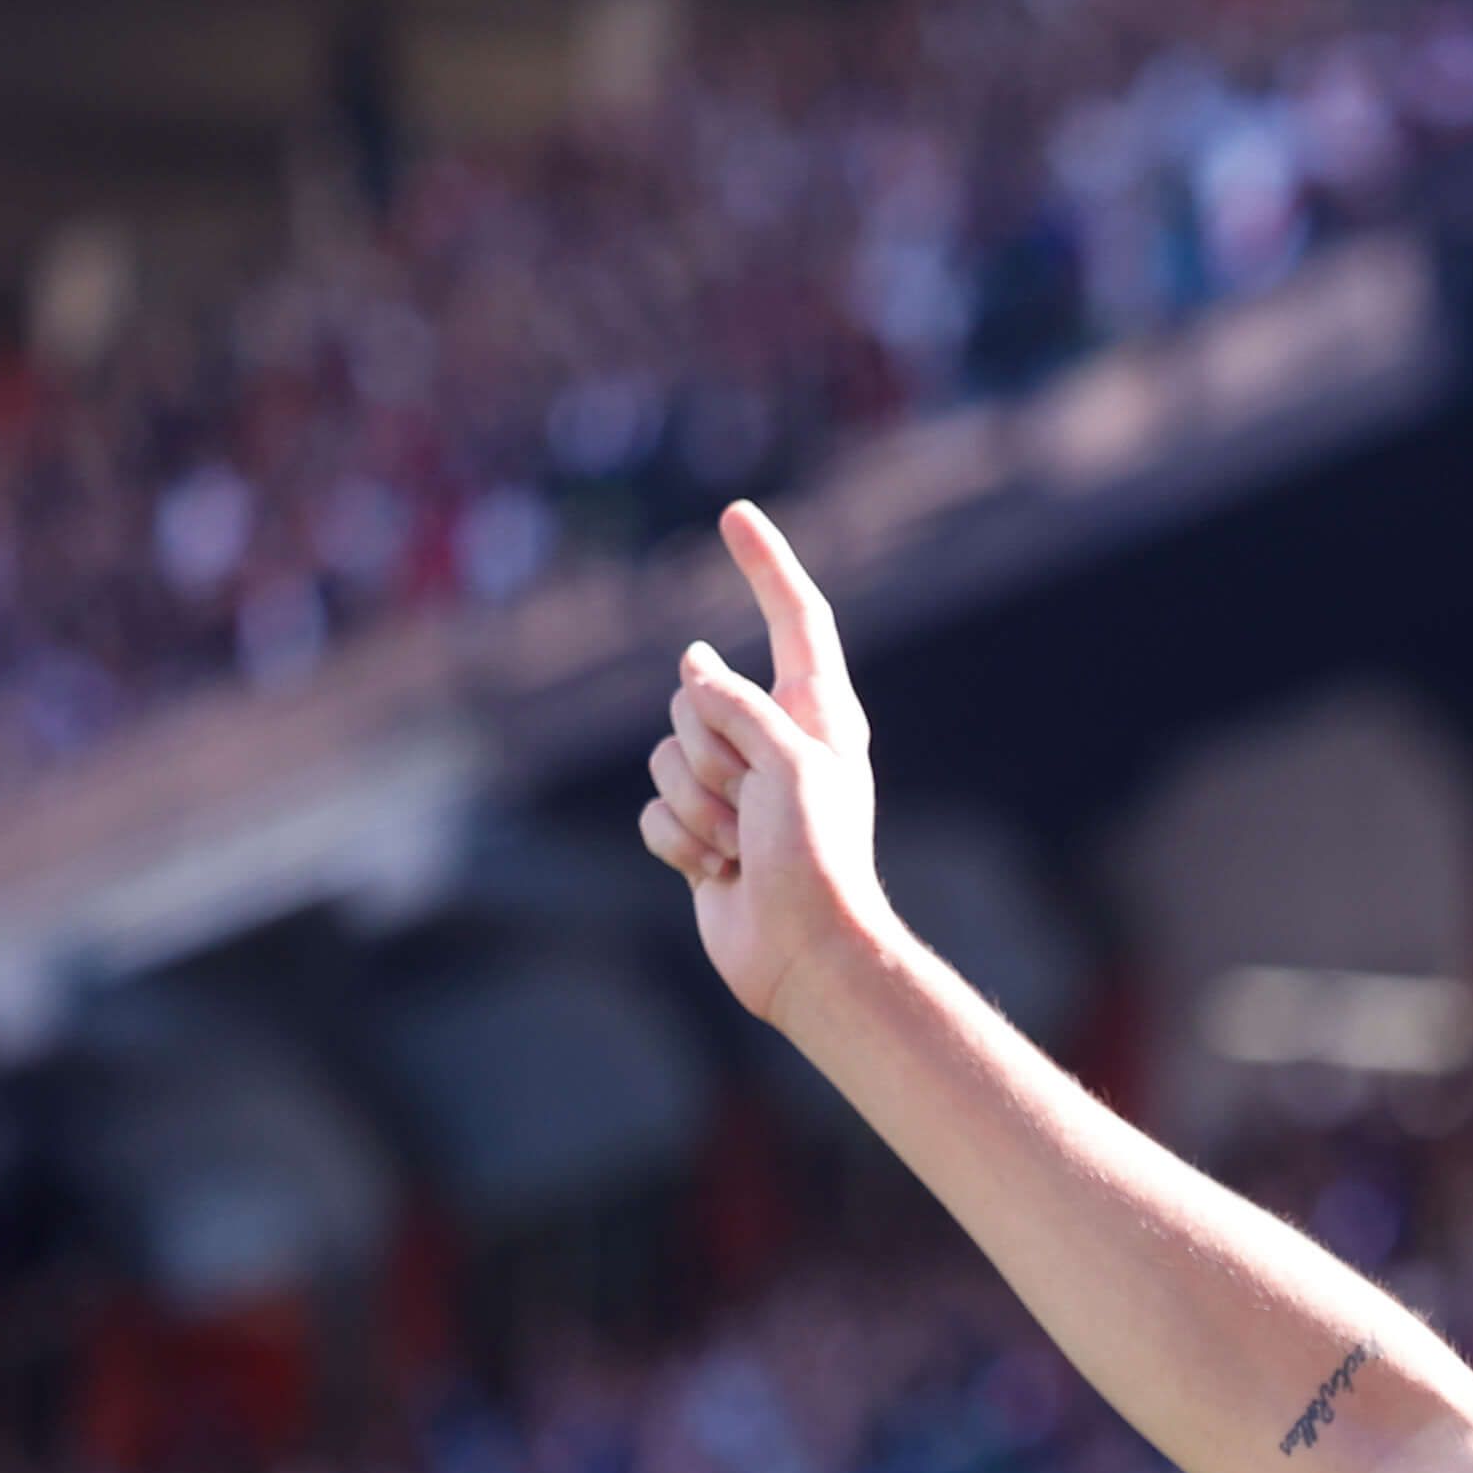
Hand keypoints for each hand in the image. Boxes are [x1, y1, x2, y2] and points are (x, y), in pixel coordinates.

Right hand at [644, 503, 896, 1037]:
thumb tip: (692, 668)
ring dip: (696, 808)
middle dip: (708, 753)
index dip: (766, 565)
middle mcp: (776, 742)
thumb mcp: (787, 759)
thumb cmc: (816, 857)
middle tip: (755, 807)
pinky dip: (678, 844)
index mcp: (819, 715)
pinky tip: (719, 875)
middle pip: (694, 697)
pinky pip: (652, 811)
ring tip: (743, 848)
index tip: (735, 515)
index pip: (796, 619)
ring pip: (664, 756)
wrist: (806, 956)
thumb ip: (735, 702)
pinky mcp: (700, 834)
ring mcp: (734, 790)